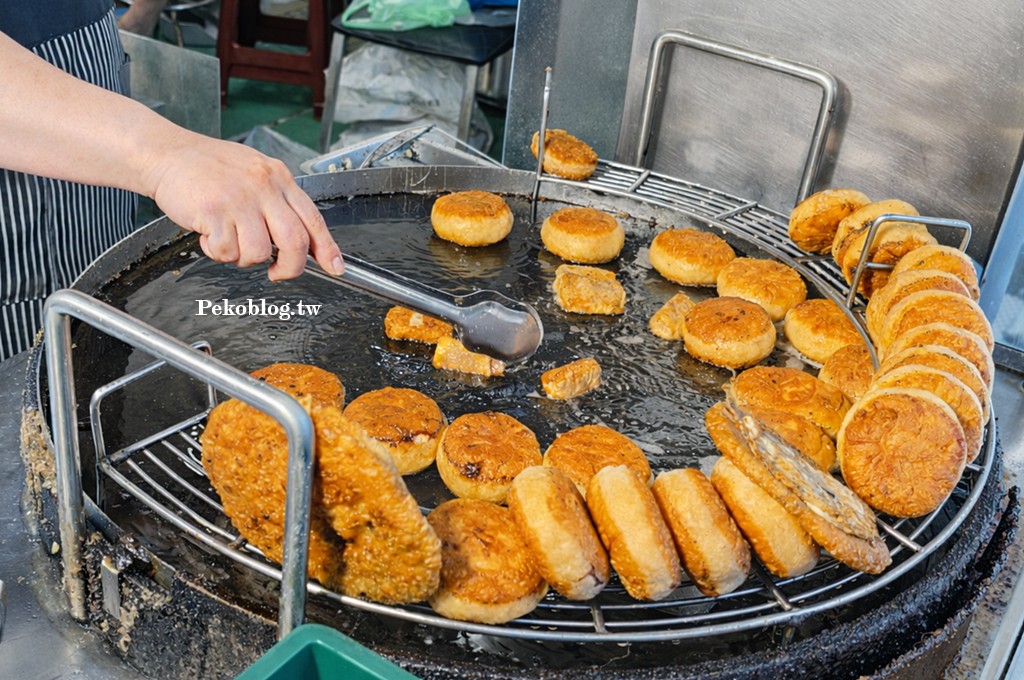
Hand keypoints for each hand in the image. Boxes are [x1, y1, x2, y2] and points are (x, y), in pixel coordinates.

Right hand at [143, 132, 344, 279]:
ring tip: (228, 240)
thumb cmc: (207, 167)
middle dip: (290, 267)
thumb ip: (277, 202)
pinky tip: (208, 233)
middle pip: (295, 241)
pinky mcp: (214, 212)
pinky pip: (226, 251)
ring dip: (243, 258)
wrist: (166, 153)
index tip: (336, 267)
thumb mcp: (254, 174)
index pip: (313, 218)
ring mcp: (240, 199)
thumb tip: (297, 238)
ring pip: (259, 252)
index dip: (327, 248)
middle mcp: (264, 187)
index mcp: (278, 178)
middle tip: (277, 273)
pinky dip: (216, 251)